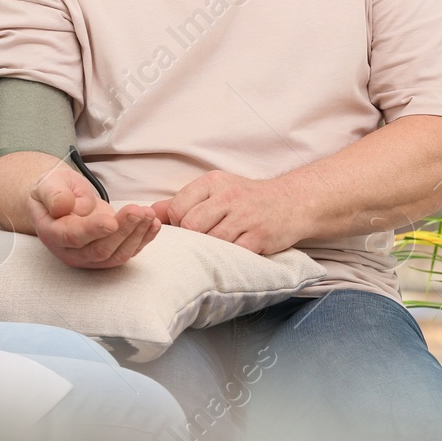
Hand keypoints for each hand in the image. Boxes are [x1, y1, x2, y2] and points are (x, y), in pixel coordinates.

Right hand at [26, 161, 160, 268]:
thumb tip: (62, 206)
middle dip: (122, 231)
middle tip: (138, 211)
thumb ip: (53, 194)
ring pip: (117, 254)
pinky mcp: (109, 253)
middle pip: (100, 250)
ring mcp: (91, 256)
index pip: (72, 236)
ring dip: (136, 235)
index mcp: (52, 233)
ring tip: (149, 213)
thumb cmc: (54, 190)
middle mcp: (71, 251)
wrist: (62, 198)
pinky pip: (128, 251)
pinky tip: (154, 223)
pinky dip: (144, 239)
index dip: (93, 230)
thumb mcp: (48, 183)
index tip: (111, 221)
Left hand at [156, 170, 306, 255]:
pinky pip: (233, 253)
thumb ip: (182, 201)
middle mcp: (229, 197)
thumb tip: (148, 211)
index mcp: (214, 182)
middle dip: (191, 239)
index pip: (178, 207)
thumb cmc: (248, 198)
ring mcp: (245, 217)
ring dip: (209, 250)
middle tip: (200, 243)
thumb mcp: (216, 190)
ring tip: (215, 250)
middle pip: (191, 225)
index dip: (177, 224)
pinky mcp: (259, 237)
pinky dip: (229, 258)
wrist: (293, 201)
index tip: (186, 230)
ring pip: (211, 241)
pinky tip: (232, 255)